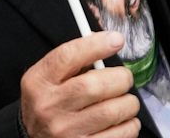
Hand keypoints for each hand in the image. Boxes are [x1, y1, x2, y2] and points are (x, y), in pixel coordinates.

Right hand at [19, 31, 136, 137]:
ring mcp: (64, 132)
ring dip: (128, 103)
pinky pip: (121, 133)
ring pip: (113, 111)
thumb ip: (76, 59)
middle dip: (121, 78)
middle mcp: (49, 107)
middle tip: (123, 79)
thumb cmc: (52, 101)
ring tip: (123, 101)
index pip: (67, 57)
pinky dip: (130, 124)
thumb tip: (112, 41)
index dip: (96, 45)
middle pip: (95, 85)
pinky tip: (122, 120)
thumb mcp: (50, 77)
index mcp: (39, 82)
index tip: (116, 40)